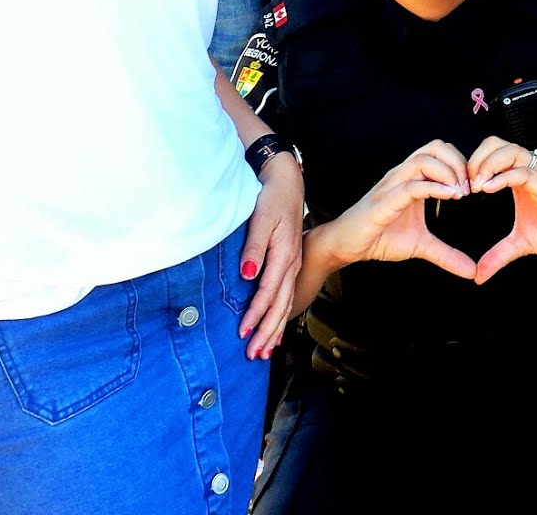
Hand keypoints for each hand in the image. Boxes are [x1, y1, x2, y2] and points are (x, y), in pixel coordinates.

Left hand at [239, 152, 304, 359]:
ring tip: (265, 350)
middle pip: (280, 304)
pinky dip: (281, 315)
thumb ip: (254, 247)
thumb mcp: (261, 218)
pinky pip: (287, 295)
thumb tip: (248, 274)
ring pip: (286, 303)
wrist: (288, 181)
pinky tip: (277, 327)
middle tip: (254, 354)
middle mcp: (292, 263)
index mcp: (284, 255)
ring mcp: (294, 264)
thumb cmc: (272, 198)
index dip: (256, 314)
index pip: (268, 292)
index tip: (243, 333)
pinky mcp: (291, 262)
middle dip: (267, 331)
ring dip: (275, 328)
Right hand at [325, 141, 477, 279]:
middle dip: (459, 163)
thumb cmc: (380, 237)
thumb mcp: (421, 245)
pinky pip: (411, 186)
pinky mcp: (384, 201)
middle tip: (469, 189)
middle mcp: (403, 174)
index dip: (462, 163)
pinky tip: (448, 197)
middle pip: (436, 146)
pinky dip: (433, 188)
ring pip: (423, 159)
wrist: (347, 245)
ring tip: (459, 195)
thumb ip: (446, 254)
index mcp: (412, 177)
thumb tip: (472, 271)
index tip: (473, 187)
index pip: (441, 151)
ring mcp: (392, 185)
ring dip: (448, 173)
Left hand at [465, 136, 536, 281]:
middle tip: (466, 184)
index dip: (472, 166)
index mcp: (519, 179)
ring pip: (509, 150)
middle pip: (495, 143)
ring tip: (477, 185)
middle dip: (476, 159)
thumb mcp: (522, 243)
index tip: (460, 190)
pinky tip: (490, 189)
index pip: (490, 154)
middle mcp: (528, 171)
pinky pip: (523, 171)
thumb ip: (499, 255)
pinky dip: (503, 176)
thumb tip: (478, 276)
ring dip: (487, 164)